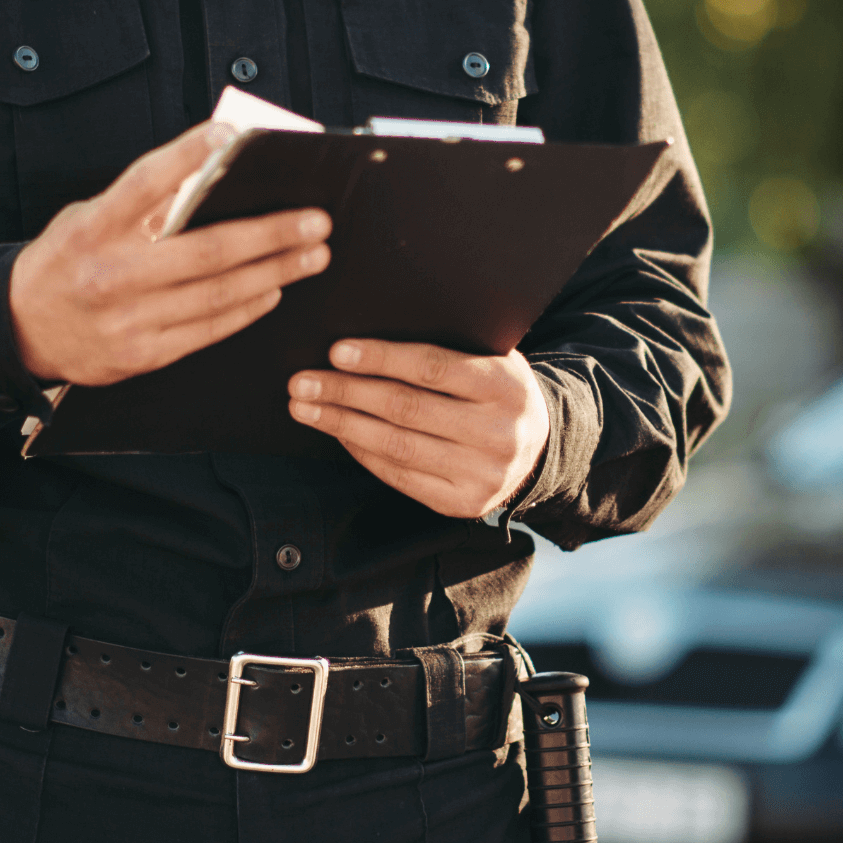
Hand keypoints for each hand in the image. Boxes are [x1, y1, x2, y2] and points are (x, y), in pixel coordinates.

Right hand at [10, 122, 330, 385]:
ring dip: (274, 272)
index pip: (146, 183)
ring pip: (217, 294)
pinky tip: (273, 290)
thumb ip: (140, 205)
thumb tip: (210, 176)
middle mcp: (111, 274)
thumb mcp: (86, 220)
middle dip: (271, 234)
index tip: (232, 136)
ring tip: (311, 255)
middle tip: (315, 221)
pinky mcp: (141, 354)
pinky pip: (208, 330)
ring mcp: (128, 319)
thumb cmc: (65, 264)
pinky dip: (246, 308)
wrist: (19, 330)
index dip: (189, 156)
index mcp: (93, 228)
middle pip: (207, 250)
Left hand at [287, 340, 549, 517]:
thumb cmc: (497, 391)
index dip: (381, 358)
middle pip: (406, 409)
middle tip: (302, 382)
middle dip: (346, 393)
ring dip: (342, 425)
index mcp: (505, 386)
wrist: (541, 449)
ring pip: (397, 446)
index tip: (336, 351)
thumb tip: (368, 338)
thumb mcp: (491, 359)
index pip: (433, 369)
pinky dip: (361, 452)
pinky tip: (337, 432)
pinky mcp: (461, 504)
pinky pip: (400, 476)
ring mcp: (481, 474)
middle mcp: (497, 434)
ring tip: (305, 408)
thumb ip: (448, 348)